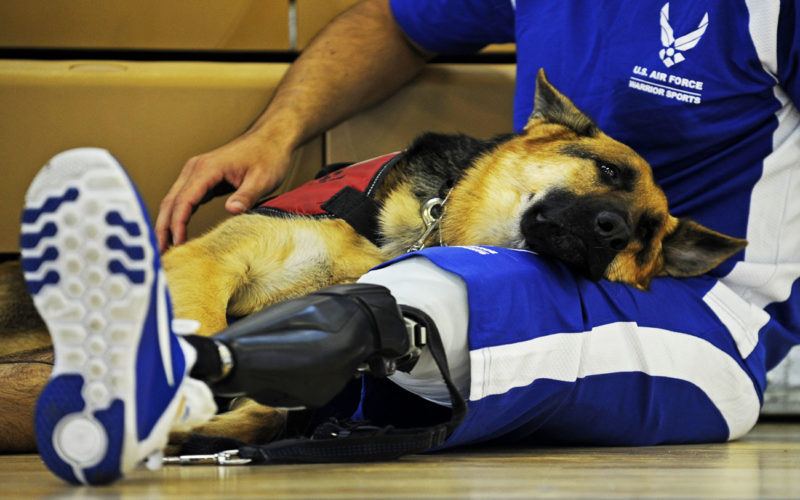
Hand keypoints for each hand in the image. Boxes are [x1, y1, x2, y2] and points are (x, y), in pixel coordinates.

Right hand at [156, 135, 290, 251]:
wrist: (271, 138)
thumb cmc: (268, 156)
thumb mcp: (263, 179)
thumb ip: (246, 195)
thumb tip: (232, 210)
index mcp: (207, 168)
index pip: (184, 200)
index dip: (178, 223)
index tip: (177, 244)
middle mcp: (195, 169)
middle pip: (171, 201)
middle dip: (163, 227)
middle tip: (160, 252)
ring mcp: (196, 173)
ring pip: (174, 200)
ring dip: (167, 223)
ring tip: (164, 247)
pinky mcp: (202, 179)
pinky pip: (184, 199)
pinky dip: (178, 216)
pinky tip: (177, 233)